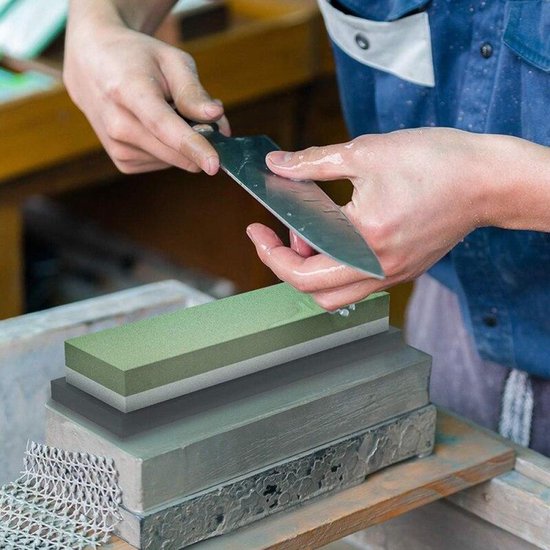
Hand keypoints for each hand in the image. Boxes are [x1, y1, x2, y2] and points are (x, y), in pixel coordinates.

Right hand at [64, 19, 229, 173]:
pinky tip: (157, 127)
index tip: (214, 165)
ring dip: (183, 143)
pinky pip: (164, 163)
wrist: (91, 63)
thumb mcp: (170, 60)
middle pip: (174, 151)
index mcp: (128, 91)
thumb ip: (193, 91)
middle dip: (201, 141)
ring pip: (174, 160)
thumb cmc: (137, 59)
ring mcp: (117, 147)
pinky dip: (170, 149)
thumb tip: (216, 118)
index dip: (193, 147)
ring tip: (168, 113)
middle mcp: (118, 124)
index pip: (164, 127)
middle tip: (202, 115)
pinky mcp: (122, 162)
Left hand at [246, 128, 494, 309]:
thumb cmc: (437, 162)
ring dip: (311, 270)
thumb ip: (313, 162)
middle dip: (285, 265)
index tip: (255, 231)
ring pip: (337, 294)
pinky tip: (334, 234)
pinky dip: (335, 267)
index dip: (268, 252)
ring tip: (306, 232)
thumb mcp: (367, 152)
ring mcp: (393, 274)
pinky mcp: (402, 270)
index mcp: (365, 241)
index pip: (301, 270)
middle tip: (274, 235)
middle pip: (315, 293)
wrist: (488, 180)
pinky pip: (358, 283)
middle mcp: (378, 268)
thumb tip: (277, 164)